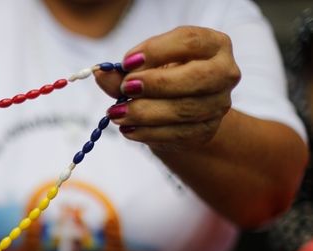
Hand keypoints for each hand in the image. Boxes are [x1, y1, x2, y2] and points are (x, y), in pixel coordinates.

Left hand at [95, 26, 240, 149]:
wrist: (180, 113)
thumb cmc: (162, 79)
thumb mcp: (144, 69)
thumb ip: (124, 71)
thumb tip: (101, 73)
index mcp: (214, 45)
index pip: (190, 41)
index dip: (157, 50)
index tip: (127, 62)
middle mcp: (225, 73)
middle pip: (196, 77)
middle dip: (156, 84)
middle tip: (125, 88)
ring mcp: (218, 104)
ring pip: (183, 110)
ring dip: (145, 112)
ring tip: (116, 112)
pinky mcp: (206, 131)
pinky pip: (176, 134)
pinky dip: (148, 132)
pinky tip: (128, 129)